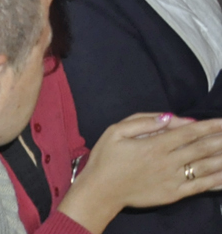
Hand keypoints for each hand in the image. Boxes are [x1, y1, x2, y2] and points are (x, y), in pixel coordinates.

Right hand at [62, 114, 221, 229]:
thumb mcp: (115, 131)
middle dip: (220, 141)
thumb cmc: (105, 158)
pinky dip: (215, 181)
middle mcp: (168, 162)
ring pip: (204, 167)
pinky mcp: (173, 194)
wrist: (101, 191)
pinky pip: (200, 187)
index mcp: (154, 145)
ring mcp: (173, 180)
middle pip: (201, 149)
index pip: (188, 133)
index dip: (208, 127)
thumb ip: (142, 122)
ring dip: (220, 159)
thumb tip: (168, 117)